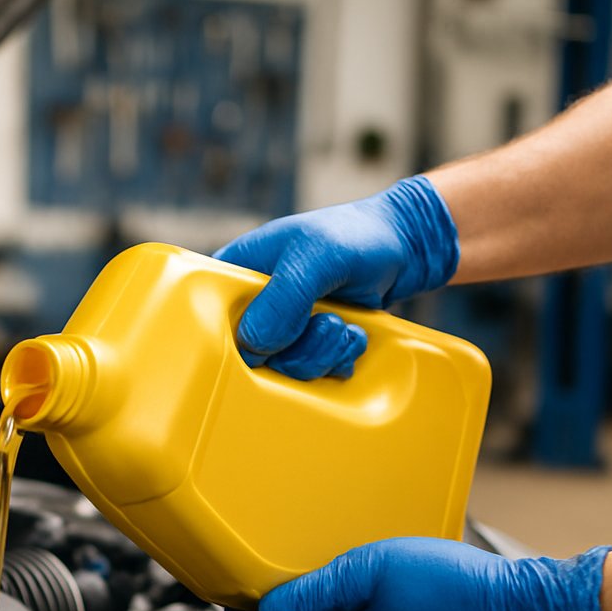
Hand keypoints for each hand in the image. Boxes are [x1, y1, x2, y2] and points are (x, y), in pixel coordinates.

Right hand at [213, 175, 459, 379]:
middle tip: (326, 324)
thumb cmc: (354, 236)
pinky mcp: (307, 345)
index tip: (276, 336)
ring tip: (344, 326)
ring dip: (322, 354)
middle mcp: (253, 306)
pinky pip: (312, 374)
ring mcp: (281, 328)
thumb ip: (283, 298)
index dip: (235, 337)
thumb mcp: (315, 257)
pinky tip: (352, 335)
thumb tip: (252, 343)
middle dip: (295, 350)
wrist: (404, 248)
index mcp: (235, 275)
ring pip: (284, 369)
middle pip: (249, 356)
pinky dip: (337, 360)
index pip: (207, 318)